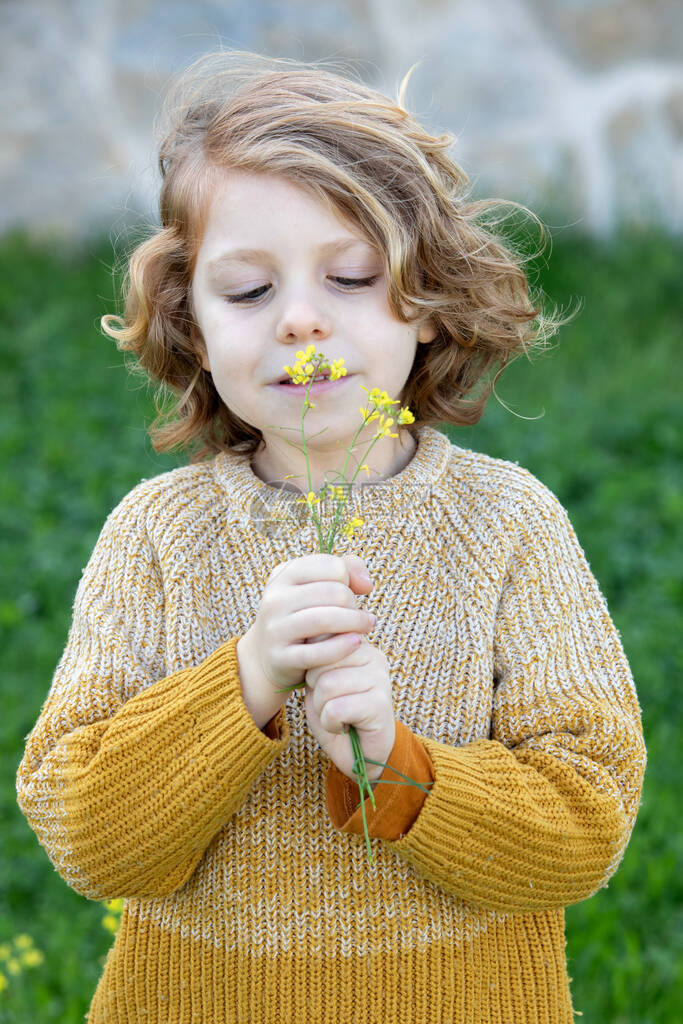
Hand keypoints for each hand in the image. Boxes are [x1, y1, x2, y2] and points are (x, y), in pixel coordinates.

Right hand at [236, 554, 374, 727]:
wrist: (268, 655)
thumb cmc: (303, 614)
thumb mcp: (316, 585)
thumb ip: (347, 569)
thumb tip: (366, 584)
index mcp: (284, 574)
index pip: (333, 567)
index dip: (350, 579)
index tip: (352, 593)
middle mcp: (275, 599)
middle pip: (334, 593)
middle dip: (353, 604)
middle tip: (359, 616)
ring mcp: (275, 628)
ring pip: (326, 620)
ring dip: (355, 623)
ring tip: (366, 626)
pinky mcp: (280, 657)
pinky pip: (318, 652)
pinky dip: (342, 647)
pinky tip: (356, 643)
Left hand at [304, 637, 395, 781]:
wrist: (361, 757)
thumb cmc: (337, 717)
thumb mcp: (319, 684)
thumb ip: (317, 659)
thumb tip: (313, 638)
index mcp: (358, 647)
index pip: (321, 640)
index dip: (312, 670)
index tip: (325, 687)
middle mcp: (374, 657)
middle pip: (320, 663)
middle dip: (315, 690)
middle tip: (332, 705)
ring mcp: (380, 679)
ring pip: (327, 685)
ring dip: (323, 709)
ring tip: (338, 716)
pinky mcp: (381, 704)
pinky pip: (336, 709)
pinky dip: (331, 723)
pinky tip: (345, 726)